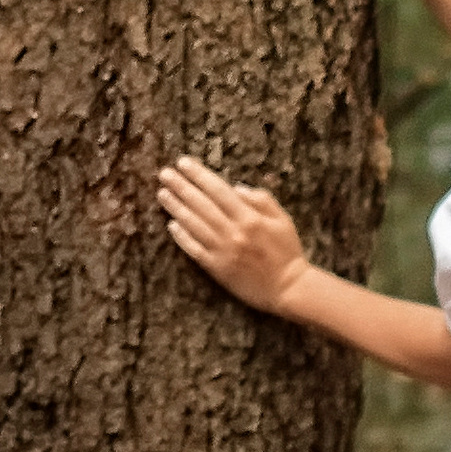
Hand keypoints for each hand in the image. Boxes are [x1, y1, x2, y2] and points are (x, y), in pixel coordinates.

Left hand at [155, 156, 311, 316]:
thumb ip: (261, 200)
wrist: (288, 288)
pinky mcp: (217, 268)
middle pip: (201, 204)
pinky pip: (194, 249)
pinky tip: (171, 225)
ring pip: (194, 225)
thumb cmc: (287, 251)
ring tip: (162, 194)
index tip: (184, 163)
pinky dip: (182, 237)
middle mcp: (233, 232)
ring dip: (176, 208)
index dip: (199, 175)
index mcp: (250, 217)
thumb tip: (236, 187)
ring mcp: (223, 250)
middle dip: (181, 187)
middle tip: (165, 174)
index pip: (218, 190)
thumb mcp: (283, 220)